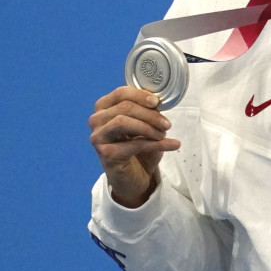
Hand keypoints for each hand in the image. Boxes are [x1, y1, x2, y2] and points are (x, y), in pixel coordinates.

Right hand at [89, 86, 179, 207]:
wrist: (134, 177)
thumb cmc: (138, 148)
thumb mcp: (145, 126)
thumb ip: (148, 112)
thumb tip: (159, 102)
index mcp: (104, 108)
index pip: (120, 93)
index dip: (140, 95)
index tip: (157, 102)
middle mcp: (97, 121)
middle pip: (124, 107)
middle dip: (150, 114)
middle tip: (167, 124)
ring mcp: (98, 138)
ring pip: (123, 122)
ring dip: (149, 127)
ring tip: (164, 134)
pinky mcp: (106, 154)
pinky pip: (133, 144)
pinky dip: (157, 144)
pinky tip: (173, 145)